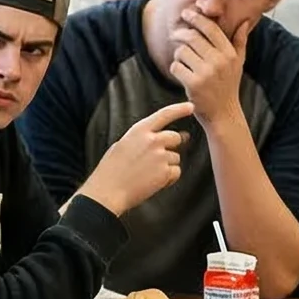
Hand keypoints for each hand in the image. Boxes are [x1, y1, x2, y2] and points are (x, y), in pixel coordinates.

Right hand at [78, 100, 196, 216]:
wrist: (108, 192)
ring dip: (167, 165)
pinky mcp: (165, 172)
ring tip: (148, 175)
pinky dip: (168, 179)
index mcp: (139, 131)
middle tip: (158, 158)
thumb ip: (143, 139)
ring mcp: (160, 156)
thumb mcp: (122, 146)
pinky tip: (153, 183)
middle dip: (171, 146)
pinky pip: (176, 172)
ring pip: (175, 157)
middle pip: (175, 137)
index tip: (190, 107)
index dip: (179, 109)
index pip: (164, 114)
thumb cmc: (111, 171)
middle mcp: (152, 140)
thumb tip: (165, 139)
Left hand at [169, 13, 248, 124]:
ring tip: (183, 61)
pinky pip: (176, 66)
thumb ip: (240, 42)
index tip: (186, 13)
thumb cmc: (228, 86)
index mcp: (230, 54)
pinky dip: (175, 68)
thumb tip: (245, 21)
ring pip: (182, 51)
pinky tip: (181, 73)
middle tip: (174, 34)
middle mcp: (220, 61)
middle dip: (180, 33)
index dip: (197, 18)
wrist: (223, 114)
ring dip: (178, 54)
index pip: (211, 28)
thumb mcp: (239, 64)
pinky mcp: (193, 84)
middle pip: (193, 37)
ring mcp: (206, 73)